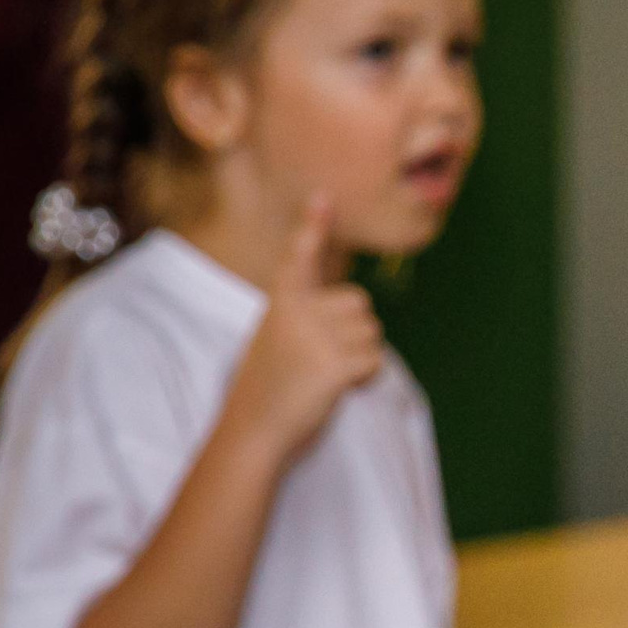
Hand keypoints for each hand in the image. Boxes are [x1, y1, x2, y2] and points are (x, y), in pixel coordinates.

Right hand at [222, 194, 383, 456]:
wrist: (252, 431)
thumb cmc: (266, 388)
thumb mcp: (276, 337)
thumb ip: (305, 315)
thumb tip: (356, 310)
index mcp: (280, 302)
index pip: (299, 257)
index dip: (312, 227)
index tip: (323, 197)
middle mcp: (297, 312)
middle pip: (360, 304)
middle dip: (354, 332)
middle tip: (318, 360)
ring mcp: (315, 336)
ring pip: (371, 333)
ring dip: (360, 357)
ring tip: (322, 375)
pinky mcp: (334, 364)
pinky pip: (374, 361)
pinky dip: (364, 378)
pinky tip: (334, 389)